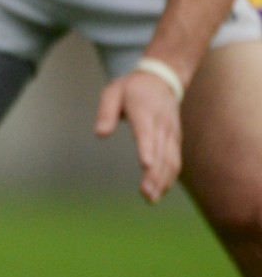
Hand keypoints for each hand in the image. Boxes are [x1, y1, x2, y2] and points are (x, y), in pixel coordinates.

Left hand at [94, 67, 182, 202]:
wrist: (162, 78)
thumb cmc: (131, 88)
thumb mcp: (112, 92)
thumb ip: (105, 112)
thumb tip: (100, 134)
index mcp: (145, 112)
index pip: (146, 132)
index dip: (147, 149)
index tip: (146, 165)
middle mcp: (162, 124)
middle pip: (160, 152)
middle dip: (154, 174)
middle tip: (145, 194)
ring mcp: (171, 133)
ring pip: (171, 159)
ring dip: (162, 180)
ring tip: (151, 198)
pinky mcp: (175, 139)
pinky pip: (175, 160)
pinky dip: (170, 176)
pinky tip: (160, 191)